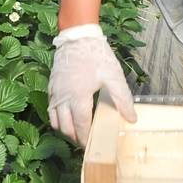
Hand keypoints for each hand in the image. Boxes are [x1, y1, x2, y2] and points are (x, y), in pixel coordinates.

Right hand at [48, 25, 135, 144]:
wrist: (77, 36)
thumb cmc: (96, 55)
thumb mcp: (113, 76)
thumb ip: (122, 99)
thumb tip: (131, 119)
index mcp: (78, 97)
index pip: (81, 126)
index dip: (86, 139)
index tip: (92, 147)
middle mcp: (63, 97)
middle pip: (65, 127)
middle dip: (75, 138)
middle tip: (86, 143)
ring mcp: (55, 92)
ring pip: (54, 120)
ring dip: (65, 130)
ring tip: (76, 133)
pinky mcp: (51, 86)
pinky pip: (51, 109)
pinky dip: (57, 118)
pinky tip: (68, 117)